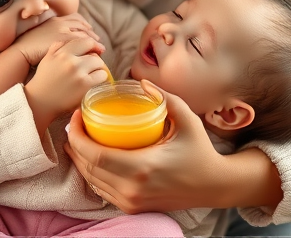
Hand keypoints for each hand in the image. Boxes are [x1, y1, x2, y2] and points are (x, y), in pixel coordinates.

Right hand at [14, 13, 103, 66]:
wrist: (22, 52)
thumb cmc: (29, 48)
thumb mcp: (41, 36)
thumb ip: (52, 34)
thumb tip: (60, 40)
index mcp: (55, 20)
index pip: (75, 18)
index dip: (85, 25)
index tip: (90, 31)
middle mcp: (60, 23)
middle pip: (82, 26)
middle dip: (91, 34)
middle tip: (98, 42)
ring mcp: (63, 32)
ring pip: (84, 35)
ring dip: (94, 42)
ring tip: (99, 50)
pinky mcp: (65, 42)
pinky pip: (83, 44)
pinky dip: (91, 49)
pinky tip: (95, 55)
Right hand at [25, 35, 108, 127]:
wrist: (41, 100)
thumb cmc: (44, 79)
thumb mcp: (48, 58)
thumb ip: (58, 46)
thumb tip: (71, 40)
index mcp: (62, 52)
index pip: (84, 42)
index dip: (91, 46)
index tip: (93, 52)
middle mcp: (70, 61)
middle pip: (94, 54)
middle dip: (95, 59)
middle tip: (92, 66)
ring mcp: (78, 73)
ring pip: (100, 64)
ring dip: (99, 69)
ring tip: (94, 74)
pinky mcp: (85, 85)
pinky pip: (102, 76)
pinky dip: (101, 78)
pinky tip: (95, 81)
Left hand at [65, 81, 227, 212]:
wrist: (216, 186)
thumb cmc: (200, 151)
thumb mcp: (187, 119)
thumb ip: (164, 97)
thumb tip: (141, 82)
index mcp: (143, 167)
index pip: (95, 155)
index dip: (77, 135)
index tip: (76, 115)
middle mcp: (134, 189)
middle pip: (88, 168)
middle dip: (74, 144)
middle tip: (74, 122)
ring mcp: (134, 202)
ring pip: (92, 181)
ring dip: (79, 159)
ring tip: (77, 136)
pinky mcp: (135, 208)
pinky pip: (102, 191)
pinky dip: (91, 174)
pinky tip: (89, 157)